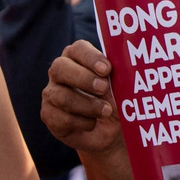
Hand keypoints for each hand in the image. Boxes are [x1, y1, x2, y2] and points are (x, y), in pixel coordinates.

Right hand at [42, 40, 122, 154]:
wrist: (111, 130)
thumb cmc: (117, 99)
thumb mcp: (123, 87)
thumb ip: (122, 76)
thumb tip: (129, 70)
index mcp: (78, 58)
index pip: (77, 49)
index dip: (90, 57)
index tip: (107, 69)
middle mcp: (60, 73)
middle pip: (60, 67)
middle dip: (83, 78)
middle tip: (104, 88)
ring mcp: (52, 94)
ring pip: (60, 95)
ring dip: (87, 105)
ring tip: (106, 111)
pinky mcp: (50, 116)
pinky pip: (60, 118)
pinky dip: (81, 122)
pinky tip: (93, 123)